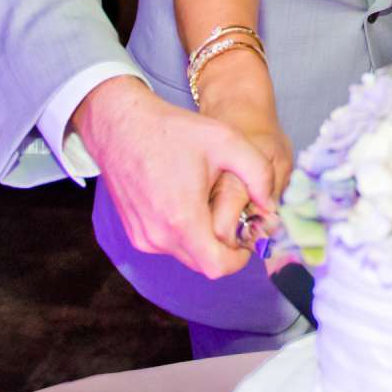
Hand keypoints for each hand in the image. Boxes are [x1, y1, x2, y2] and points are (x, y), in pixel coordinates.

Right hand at [74, 75, 277, 279]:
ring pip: (186, 255)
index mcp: (182, 218)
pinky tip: (186, 201)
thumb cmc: (173, 130)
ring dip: (203, 239)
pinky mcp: (134, 232)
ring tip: (208, 202)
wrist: (120, 125)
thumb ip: (259, 173)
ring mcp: (142, 236)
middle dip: (224, 247)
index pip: (218, 267)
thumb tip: (270, 206)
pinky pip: (167, 245)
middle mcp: (158, 236)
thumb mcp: (226, 140)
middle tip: (234, 216)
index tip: (248, 236)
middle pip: (203, 263)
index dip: (240, 258)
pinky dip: (183, 233)